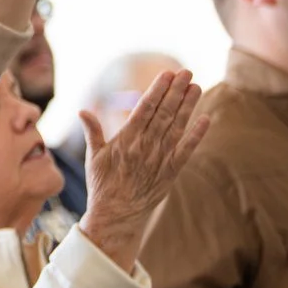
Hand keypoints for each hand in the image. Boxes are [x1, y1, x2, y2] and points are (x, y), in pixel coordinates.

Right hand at [77, 70, 208, 271]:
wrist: (116, 215)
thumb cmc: (102, 185)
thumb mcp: (93, 157)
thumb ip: (92, 132)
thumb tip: (82, 111)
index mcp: (126, 139)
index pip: (145, 108)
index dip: (158, 90)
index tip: (167, 74)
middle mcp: (145, 146)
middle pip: (164, 113)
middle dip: (176, 91)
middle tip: (186, 72)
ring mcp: (160, 159)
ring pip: (177, 127)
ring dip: (188, 106)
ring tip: (196, 87)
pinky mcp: (171, 172)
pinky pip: (187, 150)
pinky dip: (197, 135)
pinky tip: (205, 119)